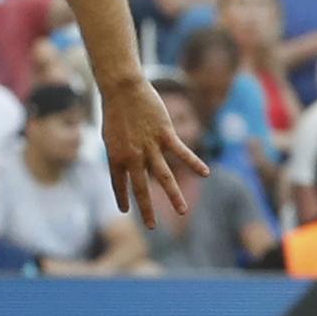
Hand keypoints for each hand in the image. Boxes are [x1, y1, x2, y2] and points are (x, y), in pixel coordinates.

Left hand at [98, 72, 204, 221]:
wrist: (122, 88)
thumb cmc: (115, 110)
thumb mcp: (110, 135)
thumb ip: (119, 152)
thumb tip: (125, 166)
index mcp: (116, 156)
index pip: (119, 184)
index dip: (122, 197)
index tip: (125, 210)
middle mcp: (133, 156)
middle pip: (141, 188)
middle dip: (146, 209)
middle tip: (152, 227)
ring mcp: (150, 146)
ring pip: (164, 175)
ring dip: (173, 195)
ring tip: (182, 211)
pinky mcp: (165, 134)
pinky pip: (182, 152)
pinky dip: (194, 162)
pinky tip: (205, 173)